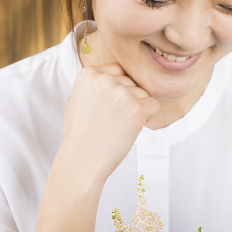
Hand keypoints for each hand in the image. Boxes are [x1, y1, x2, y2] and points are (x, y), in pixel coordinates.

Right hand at [61, 63, 159, 179]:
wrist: (82, 160)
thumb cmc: (80, 134)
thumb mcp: (77, 99)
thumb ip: (94, 84)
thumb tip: (111, 76)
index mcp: (89, 74)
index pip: (119, 71)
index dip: (119, 89)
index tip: (110, 107)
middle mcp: (105, 79)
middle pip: (132, 82)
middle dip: (128, 100)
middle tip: (112, 120)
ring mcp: (121, 93)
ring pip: (144, 94)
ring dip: (137, 110)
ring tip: (118, 126)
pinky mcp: (136, 108)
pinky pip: (154, 105)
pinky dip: (147, 118)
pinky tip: (130, 128)